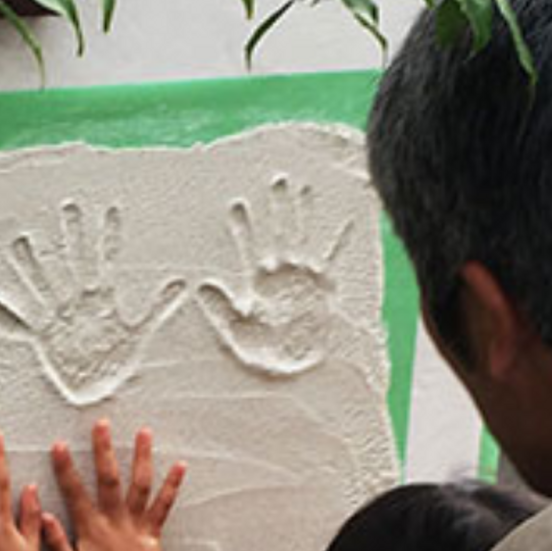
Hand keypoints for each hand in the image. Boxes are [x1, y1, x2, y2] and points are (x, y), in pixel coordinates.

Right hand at [0, 201, 186, 404]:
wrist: (98, 393)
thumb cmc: (117, 364)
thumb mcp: (139, 335)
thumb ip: (157, 308)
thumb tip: (181, 284)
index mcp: (102, 301)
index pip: (106, 261)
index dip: (108, 237)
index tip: (110, 210)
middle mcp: (79, 303)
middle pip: (73, 262)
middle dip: (72, 237)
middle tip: (70, 208)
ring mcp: (59, 317)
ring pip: (45, 284)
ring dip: (33, 266)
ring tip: (22, 242)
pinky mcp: (44, 338)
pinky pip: (23, 325)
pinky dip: (8, 318)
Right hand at [44, 419, 185, 550]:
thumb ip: (55, 544)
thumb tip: (45, 516)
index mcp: (91, 529)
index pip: (75, 493)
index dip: (66, 468)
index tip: (59, 445)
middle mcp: (115, 521)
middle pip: (109, 479)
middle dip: (104, 450)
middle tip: (102, 424)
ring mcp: (136, 524)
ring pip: (139, 485)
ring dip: (142, 457)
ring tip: (144, 432)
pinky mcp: (152, 532)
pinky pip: (164, 505)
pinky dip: (172, 485)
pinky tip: (180, 466)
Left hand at [194, 175, 346, 376]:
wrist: (298, 371)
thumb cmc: (267, 355)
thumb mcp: (236, 332)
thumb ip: (219, 309)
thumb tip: (202, 285)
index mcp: (259, 285)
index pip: (249, 248)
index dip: (243, 228)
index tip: (237, 205)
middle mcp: (281, 276)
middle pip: (277, 233)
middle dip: (276, 208)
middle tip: (275, 179)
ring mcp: (304, 279)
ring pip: (303, 238)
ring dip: (302, 214)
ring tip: (301, 186)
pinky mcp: (324, 288)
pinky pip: (335, 258)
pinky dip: (342, 239)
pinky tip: (349, 220)